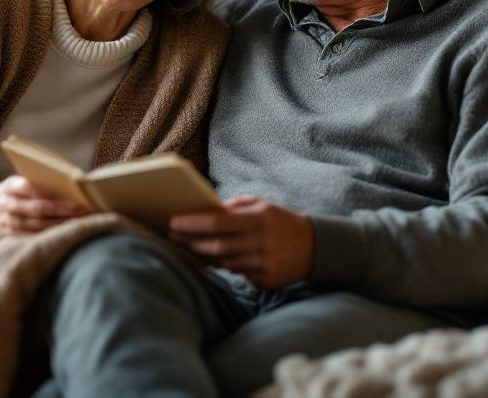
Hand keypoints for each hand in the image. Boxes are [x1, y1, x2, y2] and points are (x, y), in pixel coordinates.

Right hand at [0, 176, 89, 233]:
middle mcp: (7, 204)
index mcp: (10, 186)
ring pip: (36, 226)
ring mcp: (7, 223)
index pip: (30, 188)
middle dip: (62, 210)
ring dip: (59, 226)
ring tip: (81, 224)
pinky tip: (65, 237)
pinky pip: (31, 238)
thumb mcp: (14, 184)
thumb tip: (68, 186)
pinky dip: (48, 238)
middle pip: (37, 209)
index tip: (74, 196)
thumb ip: (34, 184)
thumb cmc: (7, 194)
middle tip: (84, 211)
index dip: (51, 193)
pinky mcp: (9, 237)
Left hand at [169, 196, 313, 289]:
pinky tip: (216, 259)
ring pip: (224, 263)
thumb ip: (234, 207)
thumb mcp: (261, 205)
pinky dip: (226, 266)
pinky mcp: (266, 282)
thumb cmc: (280, 221)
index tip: (174, 222)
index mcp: (258, 220)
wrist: (314, 247)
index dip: (192, 223)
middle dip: (191, 242)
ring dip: (204, 256)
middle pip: (215, 247)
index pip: (217, 223)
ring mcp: (263, 265)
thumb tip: (204, 211)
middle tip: (173, 237)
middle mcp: (260, 244)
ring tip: (188, 247)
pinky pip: (237, 275)